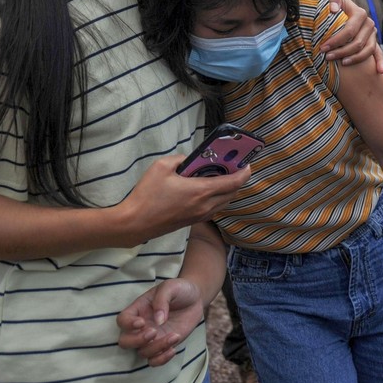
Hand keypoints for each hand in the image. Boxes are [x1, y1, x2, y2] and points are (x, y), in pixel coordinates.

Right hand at [117, 279, 202, 366]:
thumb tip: (158, 320)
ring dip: (156, 348)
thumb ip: (162, 300)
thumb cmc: (179, 290)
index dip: (127, 324)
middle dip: (137, 340)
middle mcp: (141, 326)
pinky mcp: (163, 346)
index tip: (142, 322)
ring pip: (142, 352)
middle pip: (125, 341)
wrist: (195, 299)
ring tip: (174, 336)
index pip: (122, 320)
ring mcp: (151, 338)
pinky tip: (174, 348)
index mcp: (138, 309)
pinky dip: (162, 359)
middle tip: (154, 331)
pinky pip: (154, 361)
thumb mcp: (170, 287)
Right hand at [121, 156, 249, 242]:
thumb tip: (189, 161)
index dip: (244, 172)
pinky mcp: (192, 221)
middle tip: (232, 166)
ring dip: (227, 190)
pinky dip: (217, 198)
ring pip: (224, 203)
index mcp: (201, 191)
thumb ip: (180, 159)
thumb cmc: (147, 195)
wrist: (135, 224)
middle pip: (232, 194)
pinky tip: (205, 189)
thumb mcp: (162, 166)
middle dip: (237, 180)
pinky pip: (213, 209)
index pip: (234, 183)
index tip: (247, 163)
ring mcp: (200, 216)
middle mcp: (205, 206)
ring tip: (220, 176)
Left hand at [320, 0, 382, 72]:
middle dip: (342, 51)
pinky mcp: (372, 41)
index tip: (323, 47)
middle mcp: (368, 24)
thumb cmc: (332, 1)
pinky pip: (378, 53)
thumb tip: (334, 9)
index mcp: (360, 13)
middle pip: (358, 42)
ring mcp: (372, 34)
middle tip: (327, 57)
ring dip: (355, 59)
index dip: (337, 40)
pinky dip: (380, 62)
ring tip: (342, 63)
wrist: (338, 6)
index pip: (350, 30)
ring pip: (367, 50)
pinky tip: (379, 71)